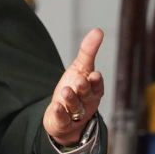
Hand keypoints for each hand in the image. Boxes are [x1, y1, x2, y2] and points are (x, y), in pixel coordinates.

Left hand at [43, 28, 104, 145]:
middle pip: (86, 96)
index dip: (96, 81)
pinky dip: (60, 113)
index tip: (95, 74)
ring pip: (75, 107)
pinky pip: (63, 119)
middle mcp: (86, 103)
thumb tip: (98, 30)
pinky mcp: (63, 123)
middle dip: (83, 88)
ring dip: (71, 99)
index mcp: (93, 90)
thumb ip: (89, 51)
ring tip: (66, 91)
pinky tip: (56, 106)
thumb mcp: (80, 68)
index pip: (97, 86)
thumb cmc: (75, 89)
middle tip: (79, 80)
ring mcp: (75, 114)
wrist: (65, 118)